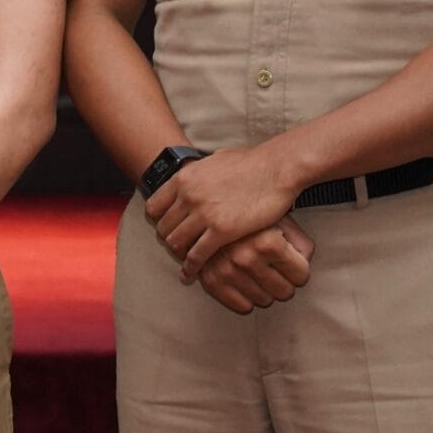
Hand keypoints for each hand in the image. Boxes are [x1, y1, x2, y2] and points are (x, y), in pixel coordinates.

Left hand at [145, 146, 300, 279]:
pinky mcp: (222, 230)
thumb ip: (201, 171)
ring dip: (180, 254)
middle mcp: (188, 195)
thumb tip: (198, 172)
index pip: (154, 207)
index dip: (160, 221)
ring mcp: (204, 213)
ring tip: (186, 260)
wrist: (279, 167)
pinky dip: (192, 266)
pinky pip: (197, 255)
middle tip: (179, 247)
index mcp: (184, 178)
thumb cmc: (254, 162)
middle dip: (169, 239)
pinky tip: (192, 273)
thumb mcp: (217, 159)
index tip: (170, 227)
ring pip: (176, 242)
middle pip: (163, 227)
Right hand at [194, 219, 316, 314]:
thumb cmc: (250, 218)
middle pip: (285, 292)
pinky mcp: (212, 281)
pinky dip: (247, 299)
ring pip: (265, 302)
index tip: (291, 265)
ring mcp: (227, 271)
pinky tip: (245, 283)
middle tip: (274, 270)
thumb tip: (304, 265)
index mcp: (268, 243)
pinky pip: (243, 307)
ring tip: (258, 274)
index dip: (298, 270)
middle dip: (283, 282)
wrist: (211, 214)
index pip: (301, 277)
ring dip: (265, 291)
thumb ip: (301, 244)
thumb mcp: (283, 222)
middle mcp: (246, 259)